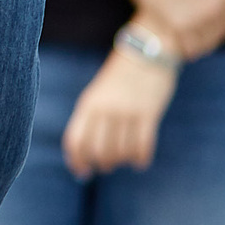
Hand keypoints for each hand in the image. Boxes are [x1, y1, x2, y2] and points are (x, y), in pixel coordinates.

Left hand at [62, 39, 178, 176]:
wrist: (147, 52)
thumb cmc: (120, 77)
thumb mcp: (98, 93)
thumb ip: (92, 117)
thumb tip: (87, 150)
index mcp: (88, 103)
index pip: (75, 139)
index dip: (76, 160)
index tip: (80, 172)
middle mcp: (105, 109)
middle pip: (98, 151)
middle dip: (101, 164)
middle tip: (105, 166)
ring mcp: (127, 112)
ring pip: (120, 151)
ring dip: (121, 161)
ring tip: (123, 160)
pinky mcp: (149, 114)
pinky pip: (142, 146)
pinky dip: (140, 159)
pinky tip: (140, 162)